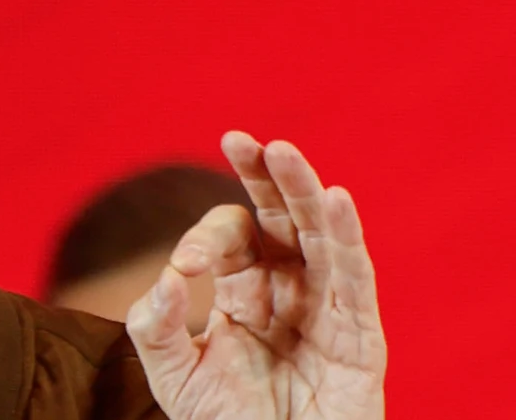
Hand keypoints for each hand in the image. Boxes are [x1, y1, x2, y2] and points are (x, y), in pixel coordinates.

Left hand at [125, 132, 386, 419]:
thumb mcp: (173, 377)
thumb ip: (155, 327)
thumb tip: (167, 276)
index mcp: (246, 290)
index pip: (231, 238)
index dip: (206, 238)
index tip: (187, 266)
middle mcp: (291, 290)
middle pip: (282, 218)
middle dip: (264, 176)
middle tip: (239, 139)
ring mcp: (328, 311)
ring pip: (321, 237)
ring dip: (304, 192)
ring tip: (283, 151)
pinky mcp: (359, 341)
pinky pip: (356, 281)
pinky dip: (348, 238)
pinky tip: (337, 199)